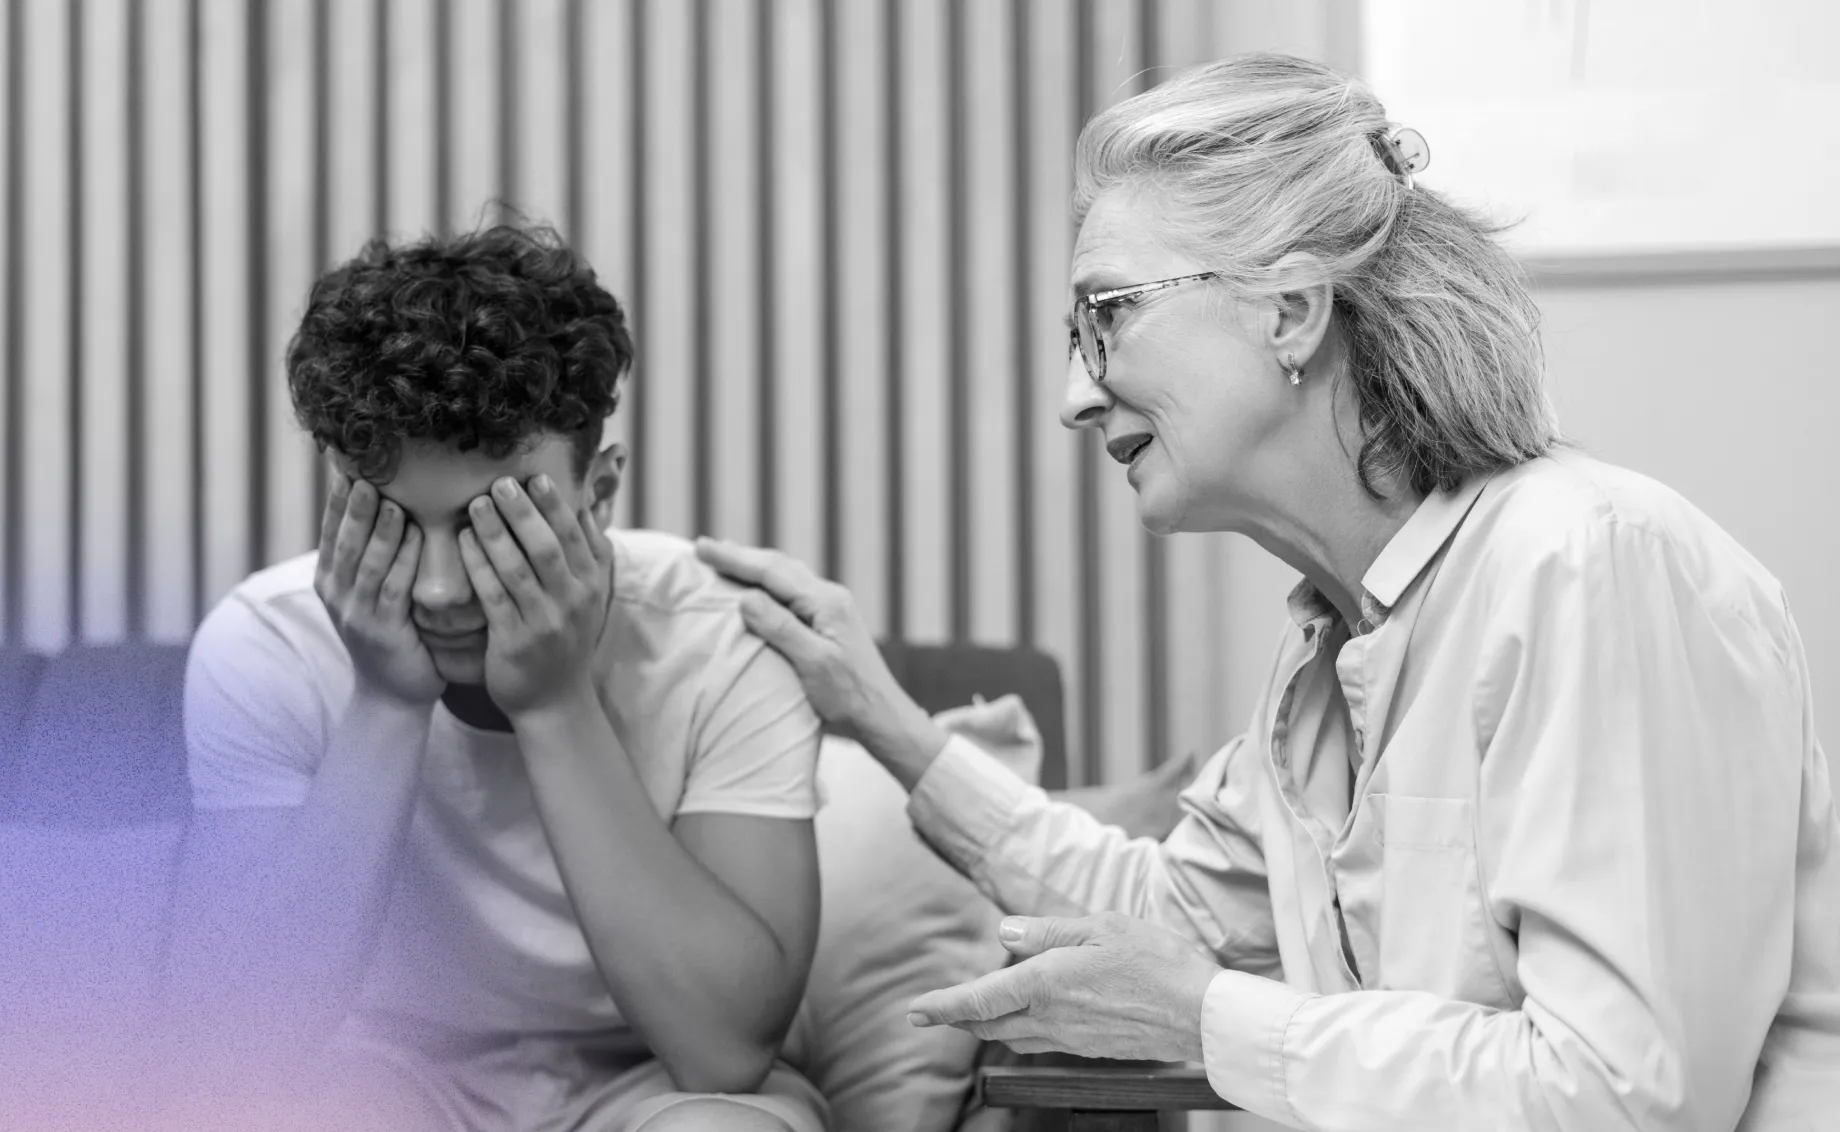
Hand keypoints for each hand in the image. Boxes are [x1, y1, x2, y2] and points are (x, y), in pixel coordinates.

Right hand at [314, 474, 442, 704]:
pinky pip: (394, 590)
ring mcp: (356, 614)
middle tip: (364, 472)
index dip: (339, 499)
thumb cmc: (392, 632)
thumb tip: (385, 501)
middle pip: (345, 541)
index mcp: (331, 580)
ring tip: (390, 499)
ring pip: (367, 564)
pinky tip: (415, 537)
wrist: (392, 692)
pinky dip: (404, 560)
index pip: (332, 531)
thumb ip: (373, 554)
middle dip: (355, 507)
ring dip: (379, 530)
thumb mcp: (371, 591)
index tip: (347, 464)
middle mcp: (337, 594)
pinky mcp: (382, 632)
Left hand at [455, 475, 613, 717]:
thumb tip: (587, 502)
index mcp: (592, 584)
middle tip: (499, 483)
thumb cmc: (566, 638)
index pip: (576, 535)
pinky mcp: (515, 640)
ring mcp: (545, 622)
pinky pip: (493, 596)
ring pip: (517, 568)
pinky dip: (477, 565)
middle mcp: (573, 600)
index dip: (555, 504)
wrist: (554, 699)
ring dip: (494, 533)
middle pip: (546, 546)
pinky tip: (462, 543)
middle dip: (522, 512)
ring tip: (475, 505)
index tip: (535, 477)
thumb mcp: (590, 595)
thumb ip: (589, 552)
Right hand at [692, 538, 927, 749]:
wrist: (881, 714)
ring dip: (754, 565)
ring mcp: (832, 606)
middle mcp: (830, 596)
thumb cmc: (848, 695)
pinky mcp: (830, 620)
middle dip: (741, 556)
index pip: (772, 571)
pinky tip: (758, 586)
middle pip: (779, 566)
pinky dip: (768, 581)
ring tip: (726, 557)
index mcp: (826, 602)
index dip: (735, 559)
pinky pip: (792, 590)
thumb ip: (781, 628)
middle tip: (704, 547)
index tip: (702, 547)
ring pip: (786, 575)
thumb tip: (745, 598)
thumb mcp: (813, 663)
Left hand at [907, 912, 1220, 1062]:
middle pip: (988, 1024)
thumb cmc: (1157, 962)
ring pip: (1011, 1036)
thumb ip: (1049, 931)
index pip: (979, 1000)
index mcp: (1047, 983)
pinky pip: (1039, 1041)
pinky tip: (1026, 1018)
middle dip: (957, 1018)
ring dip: (985, 1025)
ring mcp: (1070, 1038)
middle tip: (935, 1011)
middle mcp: (1051, 1017)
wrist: (1202, 1015)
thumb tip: (1006, 934)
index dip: (942, 1006)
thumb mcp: (1101, 927)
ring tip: (972, 1013)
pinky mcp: (1089, 1049)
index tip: (915, 1011)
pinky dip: (1018, 1030)